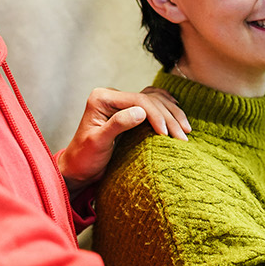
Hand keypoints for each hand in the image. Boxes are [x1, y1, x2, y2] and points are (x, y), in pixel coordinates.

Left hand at [57, 86, 190, 194]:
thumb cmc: (84, 159)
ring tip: (186, 130)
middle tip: (183, 137)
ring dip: (172, 113)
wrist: (78, 169)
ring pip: (154, 100)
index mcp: (102, 98)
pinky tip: (178, 115)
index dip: (157, 115)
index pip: (138, 100)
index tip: (168, 134)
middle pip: (149, 99)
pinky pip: (153, 104)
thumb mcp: (98, 142)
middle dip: (168, 117)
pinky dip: (167, 109)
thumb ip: (117, 124)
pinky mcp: (128, 112)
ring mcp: (121, 103)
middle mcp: (112, 96)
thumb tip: (141, 111)